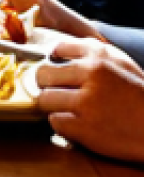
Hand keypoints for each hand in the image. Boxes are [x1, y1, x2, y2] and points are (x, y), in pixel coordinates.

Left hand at [36, 37, 143, 162]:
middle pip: (43, 74)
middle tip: (58, 93)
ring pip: (45, 98)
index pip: (57, 48)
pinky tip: (76, 125)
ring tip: (69, 110)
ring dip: (53, 106)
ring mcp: (87, 102)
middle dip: (48, 84)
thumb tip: (57, 49)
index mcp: (99, 56)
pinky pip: (55, 121)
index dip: (54, 61)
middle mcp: (92, 75)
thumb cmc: (140, 96)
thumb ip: (92, 52)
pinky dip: (63, 124)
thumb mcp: (121, 63)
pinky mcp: (85, 128)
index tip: (59, 71)